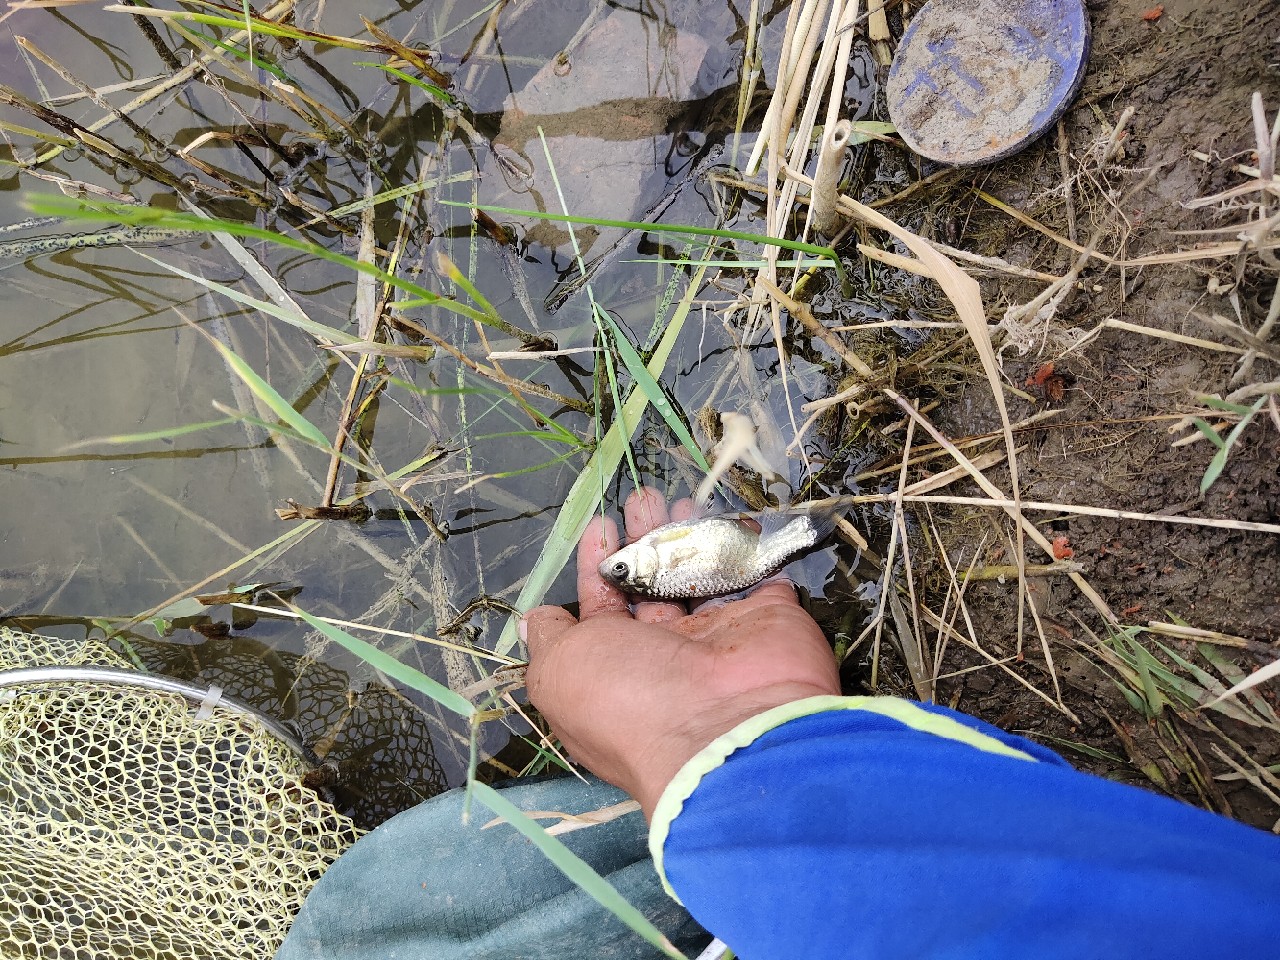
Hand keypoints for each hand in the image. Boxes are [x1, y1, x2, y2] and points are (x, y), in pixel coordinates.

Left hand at [523, 488, 839, 818]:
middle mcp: (667, 656)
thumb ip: (550, 639)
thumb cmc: (633, 700)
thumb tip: (535, 621)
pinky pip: (751, 571)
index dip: (598, 566)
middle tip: (643, 500)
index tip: (601, 526)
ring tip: (679, 499)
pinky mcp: (767, 617)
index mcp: (616, 669)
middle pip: (651, 583)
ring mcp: (719, 637)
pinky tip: (726, 517)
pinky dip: (741, 544)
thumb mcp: (562, 672)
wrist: (732, 725)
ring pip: (698, 572)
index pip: (602, 608)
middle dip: (643, 538)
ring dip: (687, 534)